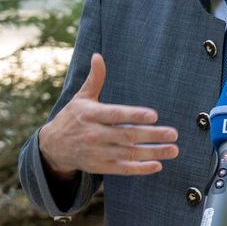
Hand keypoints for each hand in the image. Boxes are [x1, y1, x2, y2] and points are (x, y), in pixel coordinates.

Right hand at [38, 53, 178, 179]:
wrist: (53, 146)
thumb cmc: (73, 117)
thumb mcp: (81, 97)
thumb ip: (94, 79)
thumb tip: (98, 56)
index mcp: (90, 114)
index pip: (115, 115)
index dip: (134, 115)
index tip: (154, 115)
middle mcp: (93, 134)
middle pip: (127, 135)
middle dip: (152, 135)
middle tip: (173, 133)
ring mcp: (97, 152)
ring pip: (128, 153)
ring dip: (152, 152)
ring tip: (173, 149)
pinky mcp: (100, 167)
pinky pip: (123, 169)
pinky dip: (140, 169)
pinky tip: (158, 165)